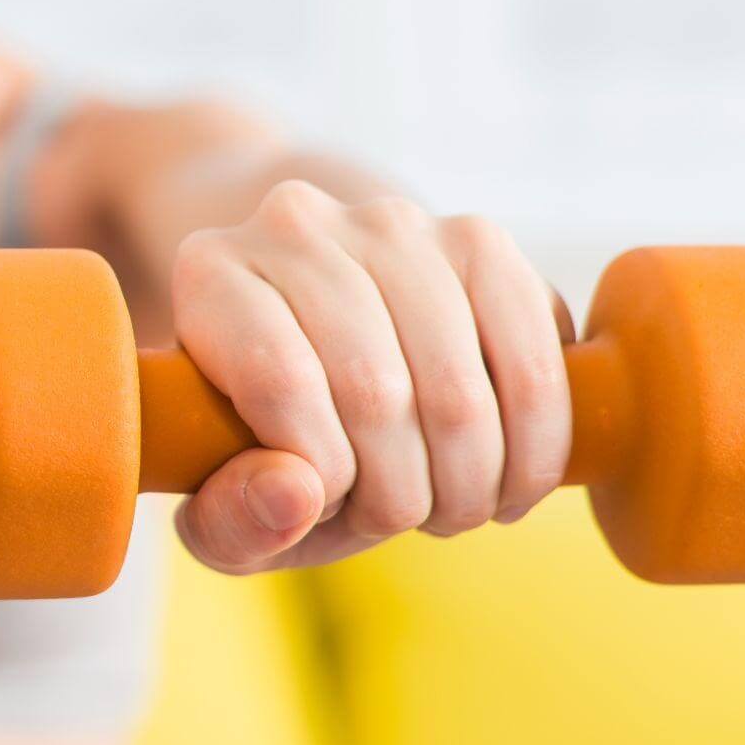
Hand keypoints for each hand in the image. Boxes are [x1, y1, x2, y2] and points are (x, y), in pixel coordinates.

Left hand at [169, 181, 573, 573]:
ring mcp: (393, 223)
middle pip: (374, 390)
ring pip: (457, 388)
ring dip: (467, 485)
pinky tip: (507, 485)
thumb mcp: (216, 493)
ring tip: (448, 509)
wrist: (322, 334)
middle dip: (399, 496)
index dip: (319, 476)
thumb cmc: (258, 429)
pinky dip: (533, 450)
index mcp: (210, 274)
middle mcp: (295, 225)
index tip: (324, 507)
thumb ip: (227, 519)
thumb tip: (296, 497)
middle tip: (396, 521)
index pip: (280, 382)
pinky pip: (534, 362)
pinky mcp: (480, 239)